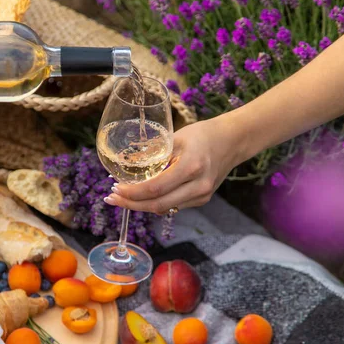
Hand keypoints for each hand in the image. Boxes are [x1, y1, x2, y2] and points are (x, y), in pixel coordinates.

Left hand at [105, 116, 244, 213]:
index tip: (115, 188)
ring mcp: (201, 196)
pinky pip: (173, 205)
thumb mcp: (176, 137)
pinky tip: (141, 196)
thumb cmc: (202, 135)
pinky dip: (155, 202)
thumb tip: (125, 163)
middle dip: (131, 204)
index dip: (133, 192)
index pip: (156, 188)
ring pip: (164, 208)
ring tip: (122, 197)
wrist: (231, 142)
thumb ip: (154, 152)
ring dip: (140, 205)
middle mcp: (198, 186)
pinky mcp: (201, 200)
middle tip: (111, 199)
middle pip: (158, 205)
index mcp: (191, 166)